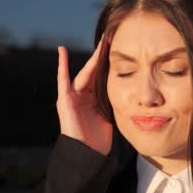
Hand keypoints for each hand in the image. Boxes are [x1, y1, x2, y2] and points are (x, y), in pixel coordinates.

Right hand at [56, 40, 112, 155]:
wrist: (86, 153)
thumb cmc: (98, 139)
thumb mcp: (110, 115)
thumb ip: (114, 102)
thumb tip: (130, 91)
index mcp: (94, 98)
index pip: (103, 76)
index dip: (110, 63)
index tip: (120, 48)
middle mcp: (83, 94)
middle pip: (94, 71)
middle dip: (103, 56)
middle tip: (112, 39)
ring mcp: (73, 96)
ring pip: (85, 72)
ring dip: (93, 58)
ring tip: (102, 43)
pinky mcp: (65, 99)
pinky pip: (63, 79)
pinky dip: (62, 65)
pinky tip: (62, 51)